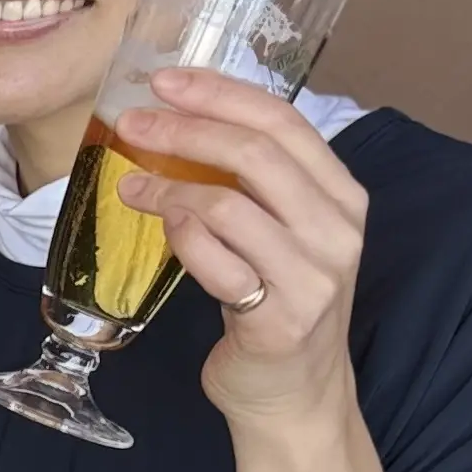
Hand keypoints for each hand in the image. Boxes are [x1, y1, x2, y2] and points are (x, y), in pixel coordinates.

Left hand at [110, 68, 364, 424]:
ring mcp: (314, 278)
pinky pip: (217, 263)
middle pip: (257, 154)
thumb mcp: (278, 230)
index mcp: (341, 196)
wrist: (293, 392)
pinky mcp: (280, 321)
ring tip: (130, 183)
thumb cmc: (276, 300)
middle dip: (186, 128)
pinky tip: (161, 227)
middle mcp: (337, 231)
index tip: (166, 80)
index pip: (285, 122)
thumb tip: (179, 118)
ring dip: (168, 186)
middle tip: (133, 122)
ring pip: (230, 206)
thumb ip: (250, 181)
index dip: (222, 93)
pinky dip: (181, 237)